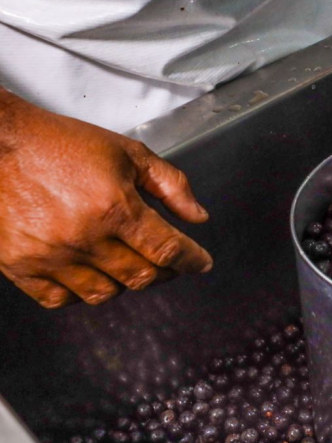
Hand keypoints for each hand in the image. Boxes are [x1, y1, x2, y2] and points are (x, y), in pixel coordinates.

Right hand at [0, 89, 212, 307]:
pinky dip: (82, 292)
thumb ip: (170, 185)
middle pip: (142, 276)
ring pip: (105, 293)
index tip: (201, 263)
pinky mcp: (21, 266)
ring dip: (126, 283)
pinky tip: (92, 274)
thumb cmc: (65, 145)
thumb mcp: (129, 153)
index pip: (167, 249)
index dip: (192, 260)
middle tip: (169, 262)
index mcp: (115, 207)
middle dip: (165, 271)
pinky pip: (61, 299)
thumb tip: (198, 217)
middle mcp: (84, 238)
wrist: (2, 143)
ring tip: (132, 265)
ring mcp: (51, 257)